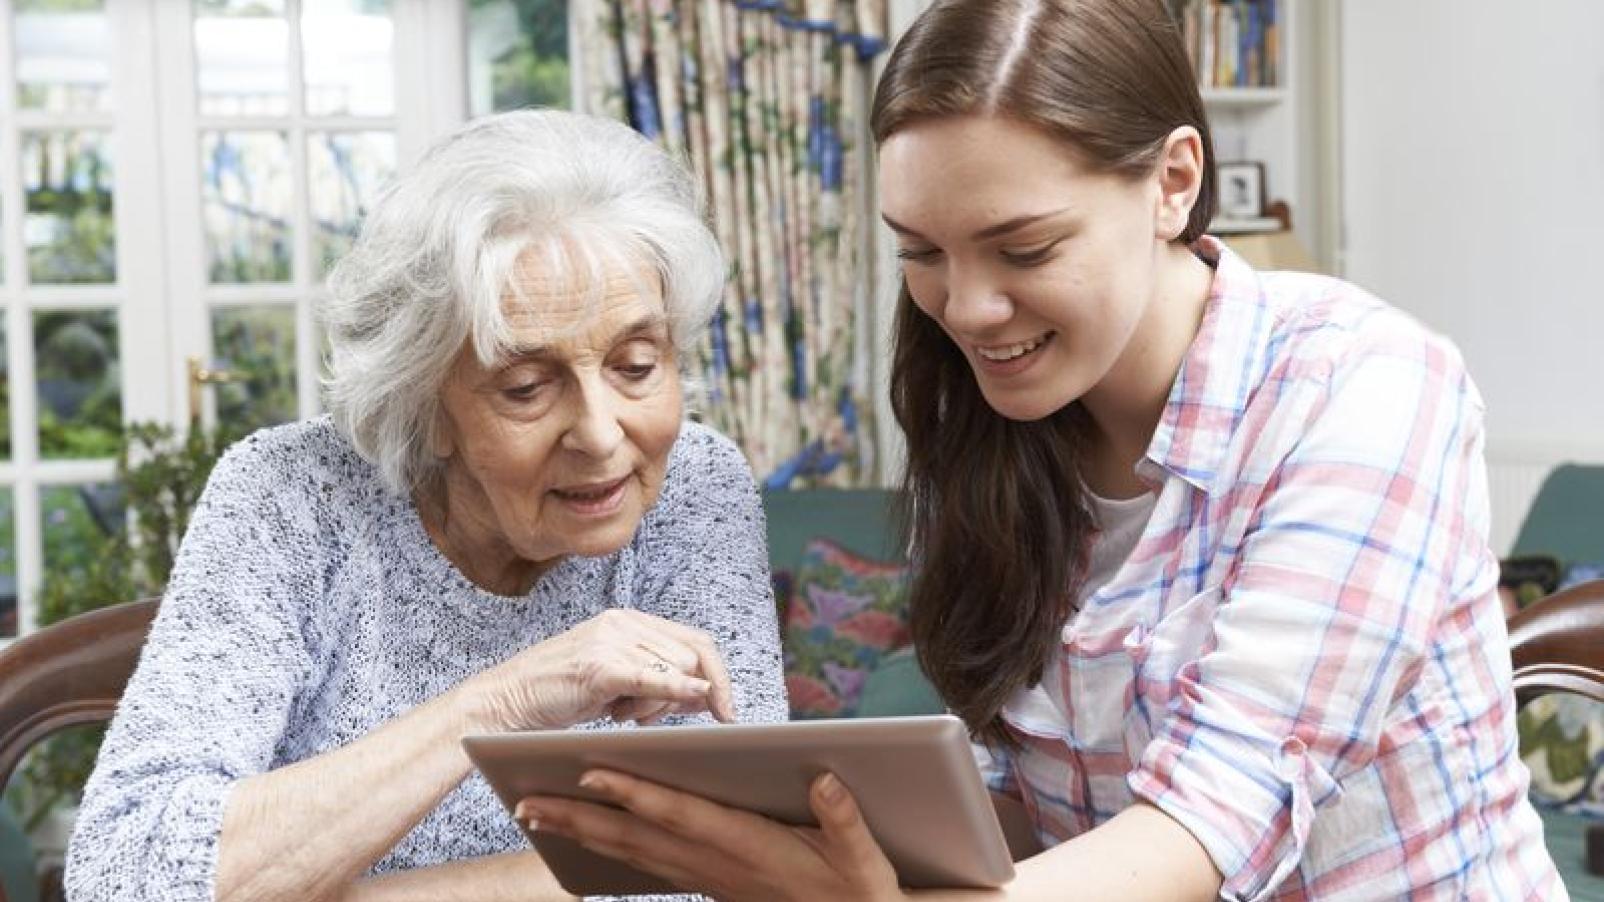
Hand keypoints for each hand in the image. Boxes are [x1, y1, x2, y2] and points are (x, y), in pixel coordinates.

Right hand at [465, 609, 734, 731]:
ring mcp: (611, 640)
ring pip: (674, 670)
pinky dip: (676, 687)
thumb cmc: (560, 694)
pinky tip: (693, 696)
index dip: (718, 675)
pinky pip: (651, 676)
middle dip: (684, 696)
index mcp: (630, 621)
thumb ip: (661, 682)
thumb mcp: (618, 684)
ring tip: (620, 712)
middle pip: (691, 657)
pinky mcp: (598, 665)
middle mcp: (624, 622)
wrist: (507, 699)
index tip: (728, 711)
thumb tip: (709, 694)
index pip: (695, 641)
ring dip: (659, 704)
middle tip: (648, 718)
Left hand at [513, 770, 907, 901]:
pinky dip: (612, 846)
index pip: (679, 815)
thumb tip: (823, 781)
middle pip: (634, 837)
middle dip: (578, 818)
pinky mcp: (708, 882)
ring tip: (537, 812)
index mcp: (747, 848)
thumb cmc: (857, 890)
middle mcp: (715, 863)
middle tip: (524, 801)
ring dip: (583, 832)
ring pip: (632, 852)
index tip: (591, 773)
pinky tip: (590, 835)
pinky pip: (646, 863)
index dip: (635, 794)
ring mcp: (706, 876)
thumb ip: (843, 818)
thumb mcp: (861, 858)